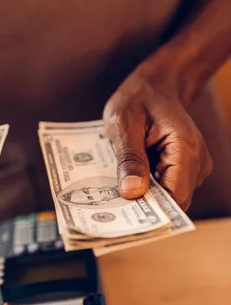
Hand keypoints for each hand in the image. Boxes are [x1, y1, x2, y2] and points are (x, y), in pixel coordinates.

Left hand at [103, 64, 212, 210]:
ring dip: (141, 197)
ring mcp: (192, 168)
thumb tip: (132, 192)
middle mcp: (196, 162)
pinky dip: (144, 188)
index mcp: (186, 149)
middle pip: (171, 202)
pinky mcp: (182, 170)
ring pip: (166, 199)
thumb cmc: (139, 98)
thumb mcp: (124, 122)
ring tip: (114, 189)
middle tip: (108, 207)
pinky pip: (164, 189)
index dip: (150, 212)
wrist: (156, 86)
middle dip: (141, 206)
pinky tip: (124, 181)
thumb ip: (129, 157)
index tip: (121, 218)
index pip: (175, 197)